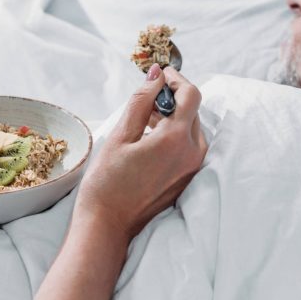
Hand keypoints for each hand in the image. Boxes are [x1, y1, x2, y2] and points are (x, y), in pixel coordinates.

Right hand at [75, 64, 207, 240]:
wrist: (108, 225)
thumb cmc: (107, 182)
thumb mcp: (120, 136)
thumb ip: (141, 101)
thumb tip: (156, 75)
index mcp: (175, 140)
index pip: (191, 95)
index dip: (176, 79)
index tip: (160, 76)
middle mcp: (191, 154)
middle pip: (193, 111)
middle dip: (173, 98)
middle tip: (147, 97)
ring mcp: (192, 169)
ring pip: (192, 129)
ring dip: (174, 117)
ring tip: (146, 119)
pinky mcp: (188, 180)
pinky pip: (189, 148)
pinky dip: (175, 136)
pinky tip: (151, 139)